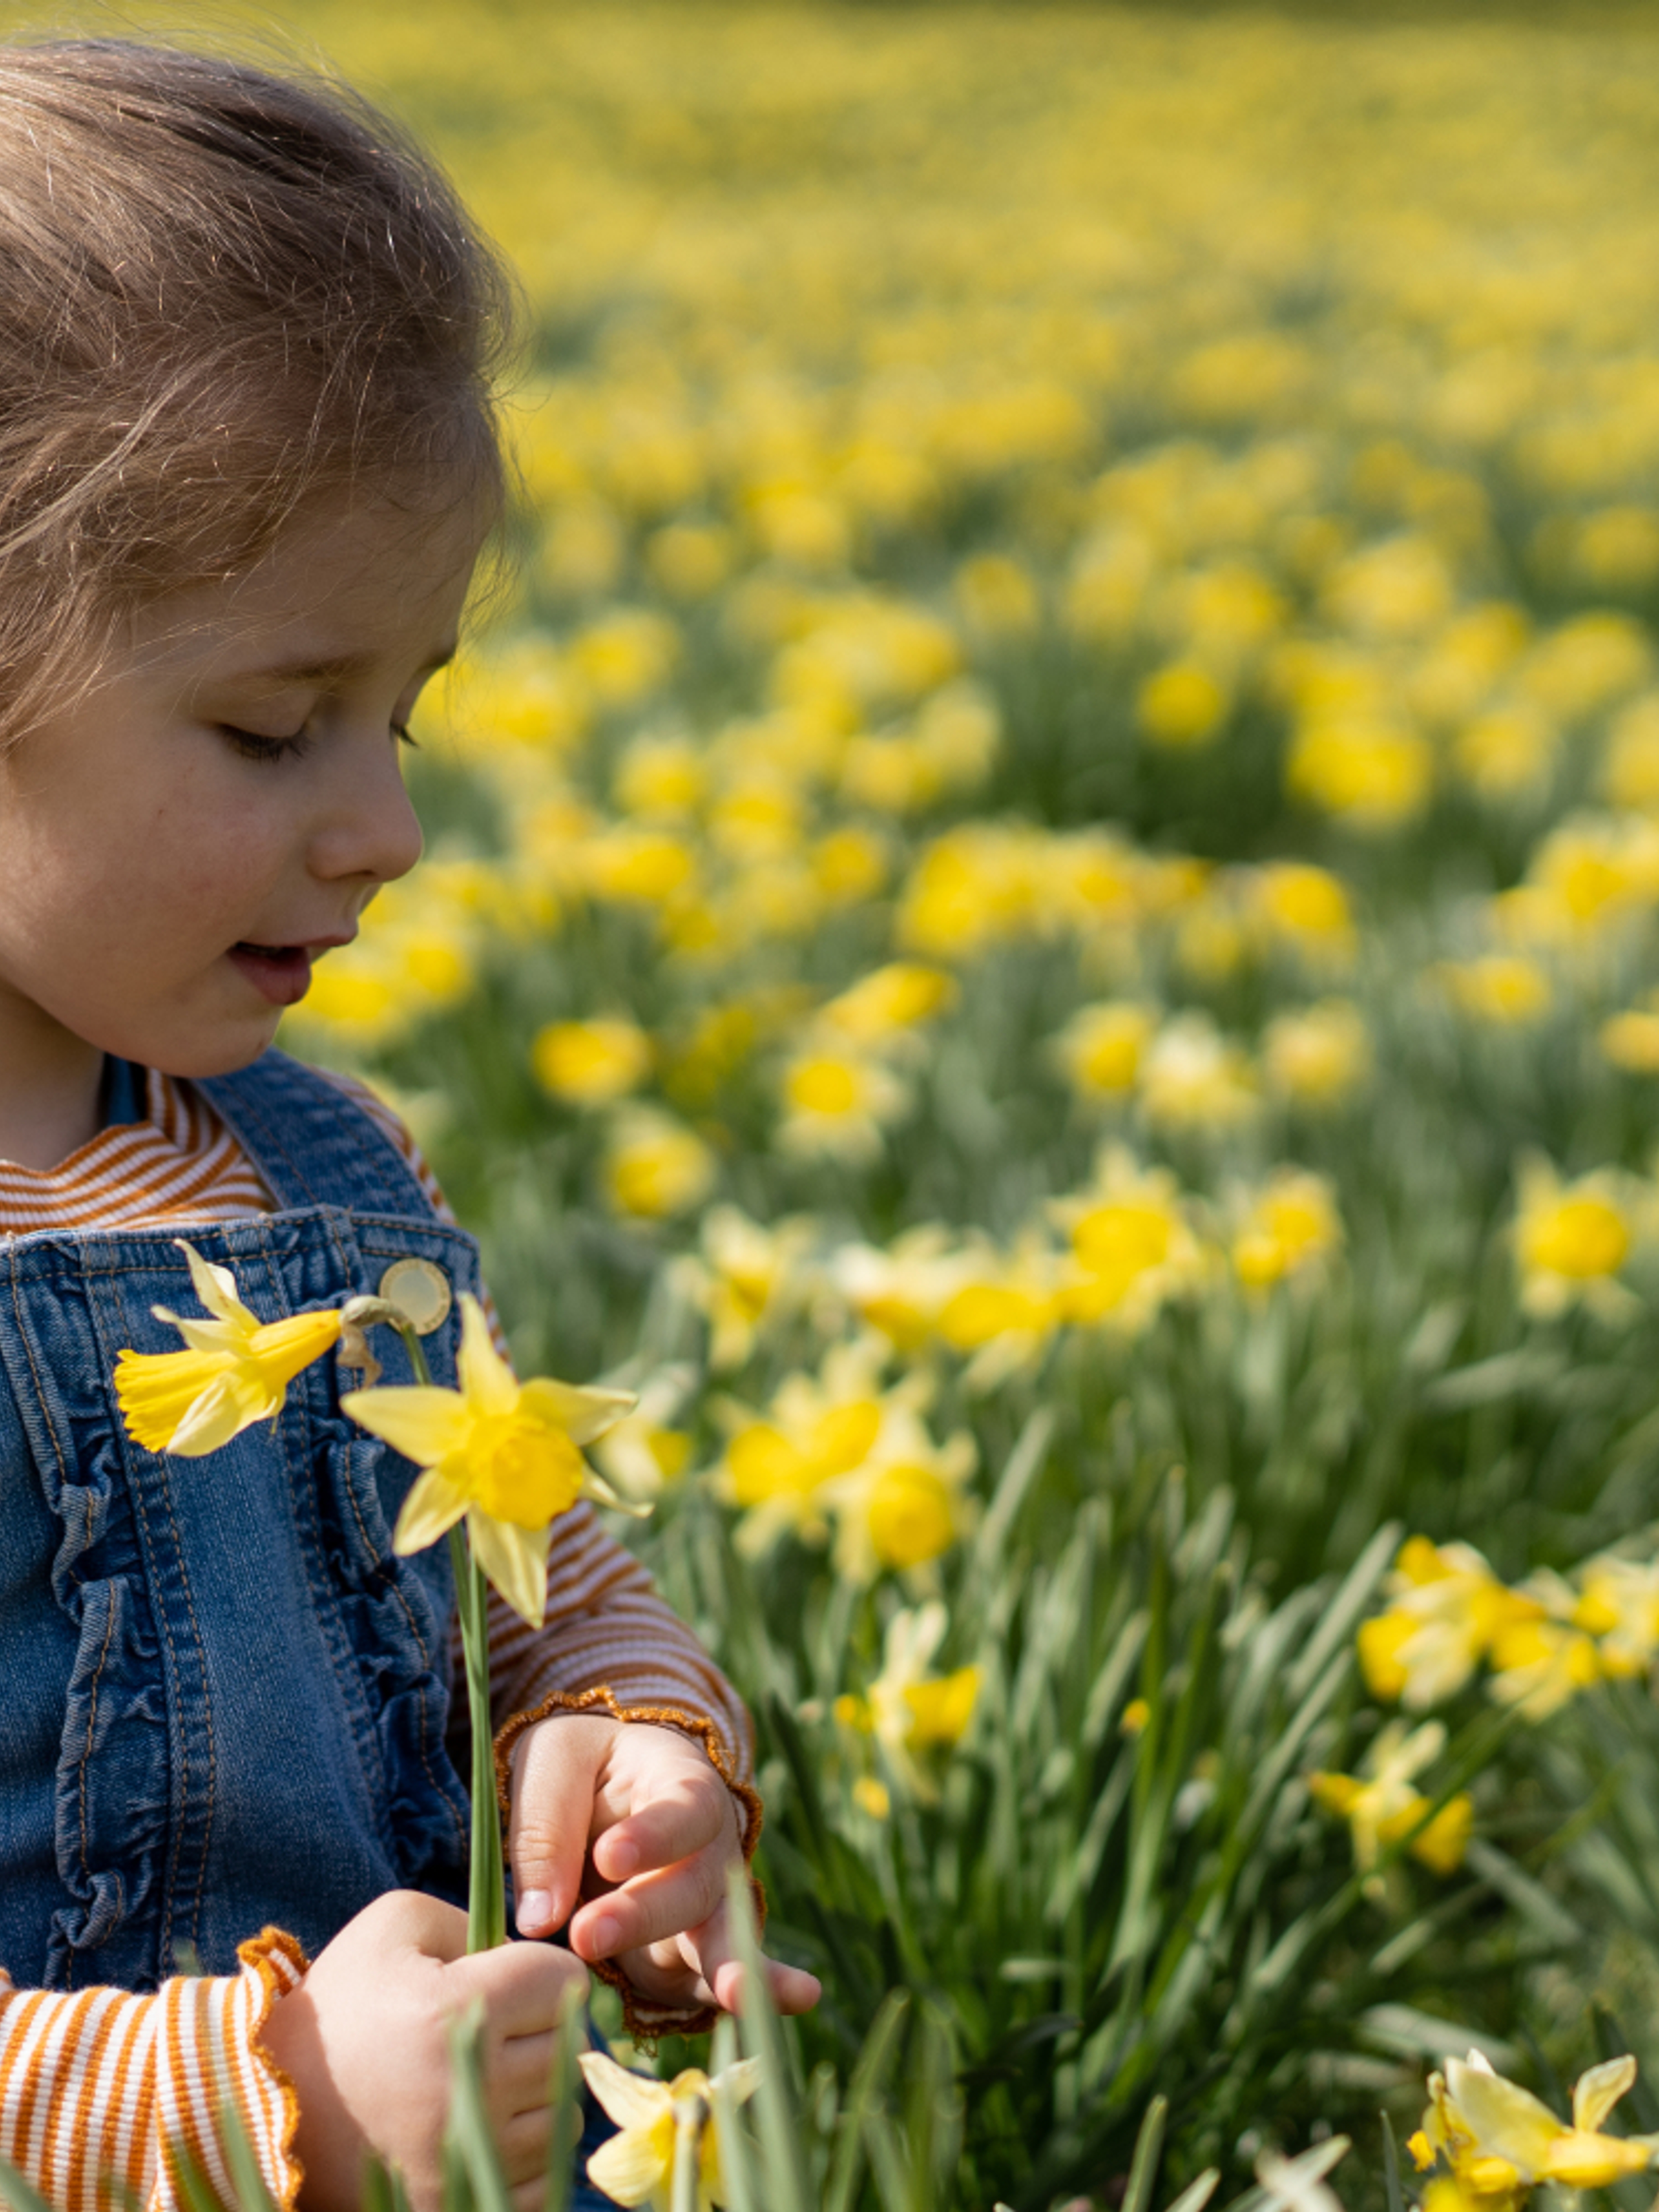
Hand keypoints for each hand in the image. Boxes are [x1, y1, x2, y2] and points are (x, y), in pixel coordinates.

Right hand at [260, 1889, 587, 2211]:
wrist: (267, 2104)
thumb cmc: (340, 2004)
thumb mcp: (396, 1924)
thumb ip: (474, 1918)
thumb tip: (529, 1955)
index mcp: (458, 2009)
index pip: (565, 1981)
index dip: (542, 1974)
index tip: (510, 1982)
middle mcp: (469, 2086)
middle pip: (571, 2050)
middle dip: (542, 2033)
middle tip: (495, 2034)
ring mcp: (465, 2159)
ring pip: (563, 2120)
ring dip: (538, 2099)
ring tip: (486, 2083)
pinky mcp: (455, 2209)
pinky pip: (538, 2180)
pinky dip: (521, 2158)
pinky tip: (480, 2132)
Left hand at [508, 1713, 820, 2017]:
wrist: (598, 1791)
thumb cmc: (577, 1768)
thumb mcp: (551, 1763)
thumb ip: (544, 1829)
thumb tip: (540, 1917)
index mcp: (680, 1780)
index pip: (681, 1807)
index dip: (652, 1833)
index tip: (607, 1856)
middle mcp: (710, 1846)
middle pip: (695, 1882)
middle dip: (644, 1914)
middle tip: (586, 1933)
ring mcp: (709, 1904)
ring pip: (721, 1935)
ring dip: (724, 1966)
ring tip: (740, 1994)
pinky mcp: (691, 1957)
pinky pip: (717, 1980)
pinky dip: (751, 2000)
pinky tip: (786, 2010)